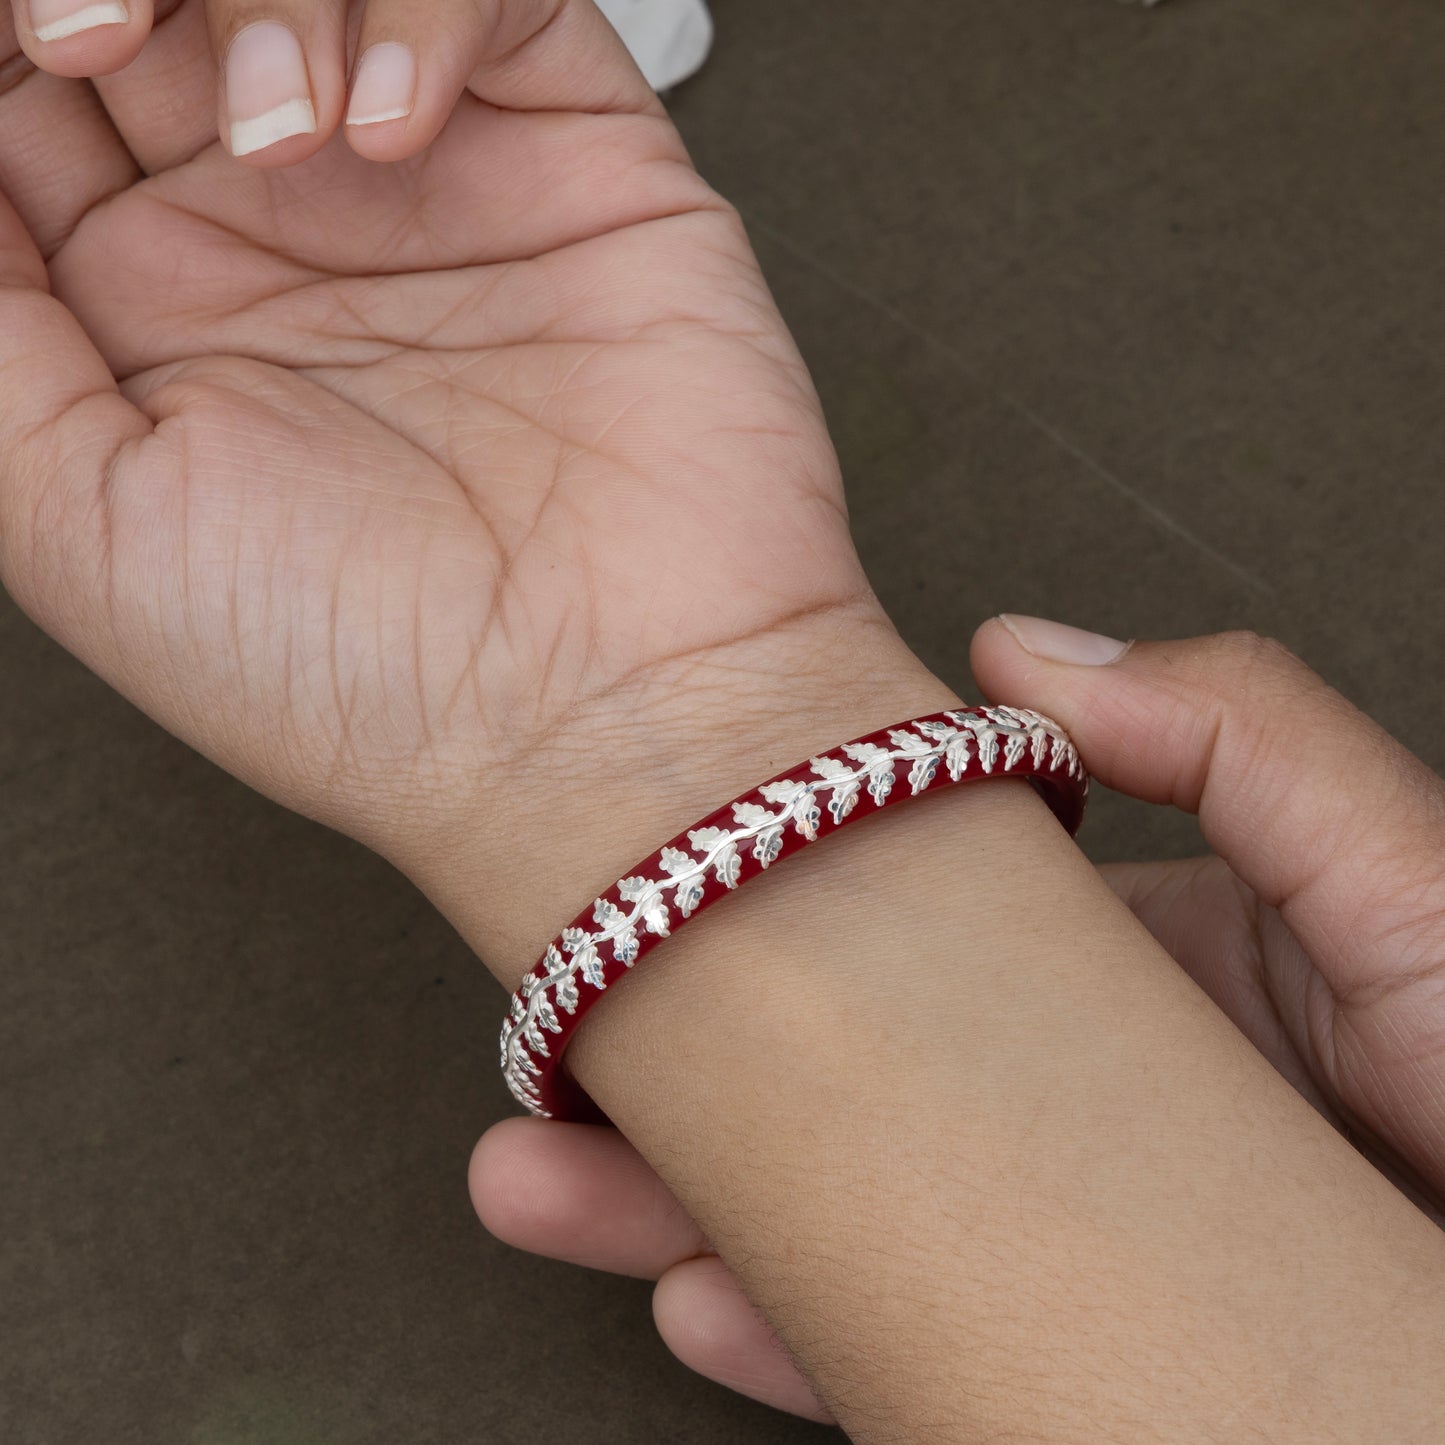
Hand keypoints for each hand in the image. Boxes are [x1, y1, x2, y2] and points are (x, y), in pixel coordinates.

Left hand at [0, 0, 940, 977]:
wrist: (612, 723)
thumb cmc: (372, 674)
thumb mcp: (80, 520)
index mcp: (161, 314)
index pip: (30, 93)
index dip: (9, 46)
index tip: (24, 58)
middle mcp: (295, 240)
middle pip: (169, 0)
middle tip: (103, 42)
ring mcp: (440, 191)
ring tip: (282, 134)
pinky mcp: (584, 163)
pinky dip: (424, 14)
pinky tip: (398, 132)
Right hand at [471, 621, 1444, 1422]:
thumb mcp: (1403, 880)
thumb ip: (1239, 741)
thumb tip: (1020, 643)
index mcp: (1122, 973)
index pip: (905, 925)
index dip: (770, 907)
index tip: (651, 889)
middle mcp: (1063, 1105)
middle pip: (832, 1079)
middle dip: (672, 1077)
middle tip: (546, 1067)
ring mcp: (1050, 1242)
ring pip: (830, 1220)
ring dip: (678, 1209)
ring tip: (550, 1175)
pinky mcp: (1055, 1363)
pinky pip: (898, 1353)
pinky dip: (797, 1339)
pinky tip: (702, 1301)